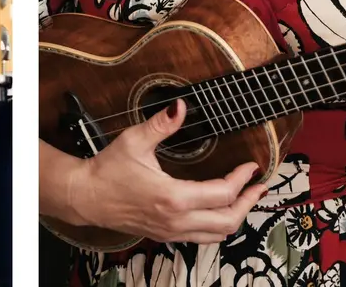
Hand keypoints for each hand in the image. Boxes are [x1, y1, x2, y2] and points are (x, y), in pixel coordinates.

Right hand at [68, 99, 269, 243]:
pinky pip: (202, 238)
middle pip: (228, 222)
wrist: (86, 197)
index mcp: (172, 197)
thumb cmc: (108, 170)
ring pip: (217, 235)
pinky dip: (219, 226)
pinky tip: (222, 209)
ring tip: (247, 198)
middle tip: (259, 186)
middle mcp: (175, 220)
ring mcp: (171, 231)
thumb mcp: (134, 141)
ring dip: (236, 217)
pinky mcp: (165, 235)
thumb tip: (180, 107)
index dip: (242, 179)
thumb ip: (161, 125)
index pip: (222, 194)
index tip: (252, 166)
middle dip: (248, 203)